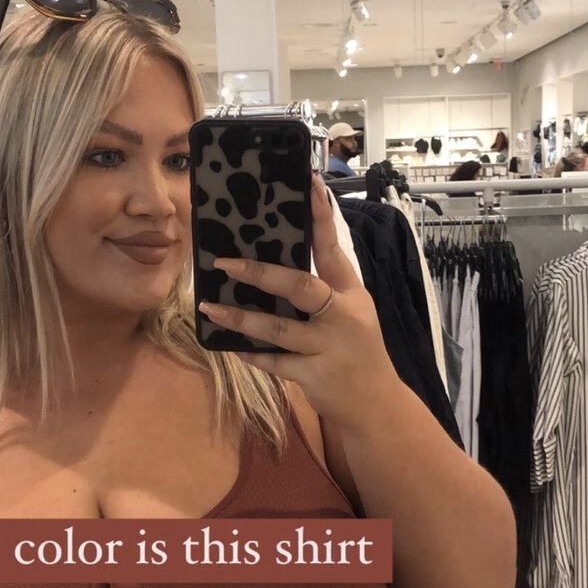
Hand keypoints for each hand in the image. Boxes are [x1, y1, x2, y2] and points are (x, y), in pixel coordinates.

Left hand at [199, 172, 395, 432]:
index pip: (332, 247)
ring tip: (210, 307)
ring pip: (279, 329)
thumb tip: (275, 262)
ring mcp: (329, 348)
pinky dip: (253, 354)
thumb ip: (323, 288)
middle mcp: (342, 316)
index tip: (307, 183)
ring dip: (241, 319)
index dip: (320, 215)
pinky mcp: (316, 376)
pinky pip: (276, 363)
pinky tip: (231, 347)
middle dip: (260, 272)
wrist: (377, 404)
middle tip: (225, 261)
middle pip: (300, 286)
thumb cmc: (357, 351)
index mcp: (351, 293)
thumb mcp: (352, 312)